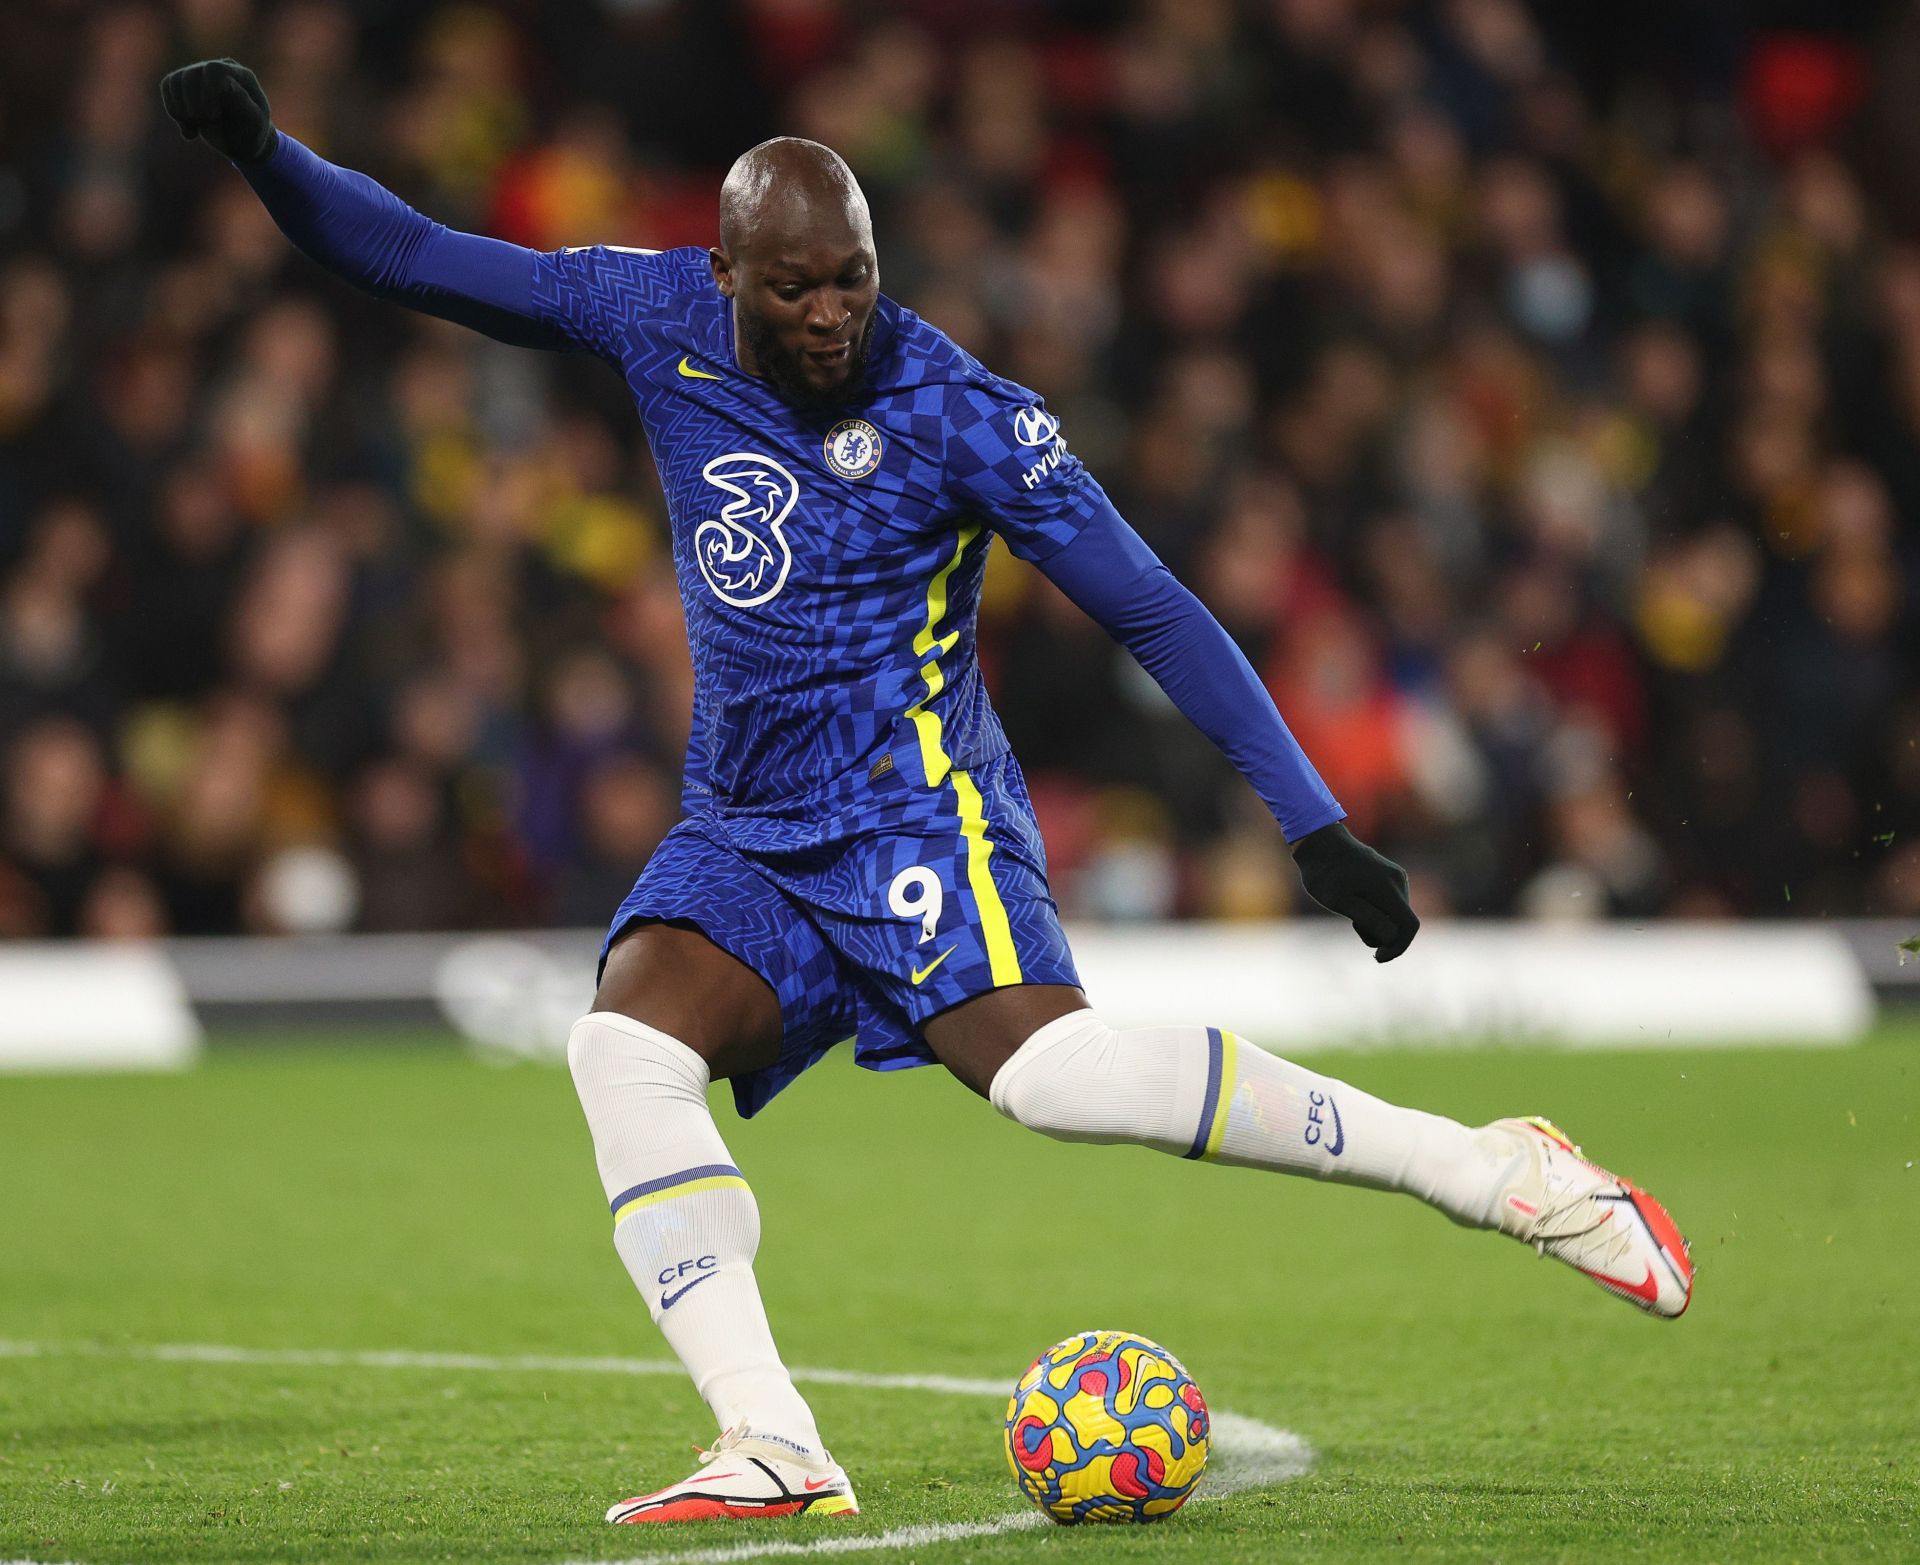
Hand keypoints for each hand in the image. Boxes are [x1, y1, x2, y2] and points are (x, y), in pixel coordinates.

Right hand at [159, 58, 276, 163]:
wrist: (242, 141)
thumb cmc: (252, 133)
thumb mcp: (254, 124)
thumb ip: (243, 103)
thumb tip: (227, 83)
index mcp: (241, 75)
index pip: (214, 70)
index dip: (207, 93)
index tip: (213, 116)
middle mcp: (220, 68)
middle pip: (190, 75)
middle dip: (193, 104)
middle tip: (207, 123)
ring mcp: (201, 73)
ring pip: (175, 81)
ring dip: (182, 110)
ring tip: (198, 127)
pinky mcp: (186, 83)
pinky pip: (167, 86)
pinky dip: (174, 110)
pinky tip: (189, 127)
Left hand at [1291, 821, 1418, 962]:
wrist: (1318, 841)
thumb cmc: (1324, 873)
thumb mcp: (1339, 900)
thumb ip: (1367, 918)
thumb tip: (1392, 935)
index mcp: (1388, 888)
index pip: (1409, 926)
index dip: (1398, 948)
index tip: (1377, 958)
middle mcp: (1398, 881)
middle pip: (1401, 923)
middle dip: (1380, 934)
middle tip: (1352, 923)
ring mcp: (1395, 877)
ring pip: (1395, 914)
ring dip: (1376, 922)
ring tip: (1351, 909)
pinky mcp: (1389, 876)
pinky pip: (1389, 903)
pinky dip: (1375, 911)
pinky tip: (1356, 901)